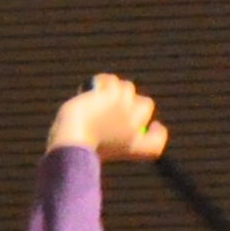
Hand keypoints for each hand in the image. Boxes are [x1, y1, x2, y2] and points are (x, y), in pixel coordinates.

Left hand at [45, 72, 167, 160]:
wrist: (71, 143)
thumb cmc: (75, 150)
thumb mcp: (96, 149)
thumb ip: (106, 137)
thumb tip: (104, 115)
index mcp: (135, 148)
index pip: (158, 141)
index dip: (158, 132)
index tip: (154, 125)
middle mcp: (136, 126)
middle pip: (146, 105)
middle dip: (132, 102)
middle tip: (112, 103)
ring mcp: (126, 108)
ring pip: (127, 88)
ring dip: (113, 89)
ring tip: (97, 95)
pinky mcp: (113, 94)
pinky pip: (111, 80)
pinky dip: (101, 82)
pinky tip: (89, 88)